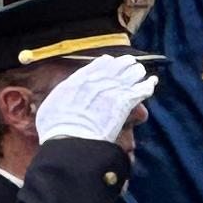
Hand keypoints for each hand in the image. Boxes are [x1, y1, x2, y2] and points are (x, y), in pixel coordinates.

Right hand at [34, 53, 158, 148]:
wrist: (71, 139)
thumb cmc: (56, 129)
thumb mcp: (50, 108)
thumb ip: (58, 99)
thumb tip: (57, 101)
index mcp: (79, 79)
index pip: (98, 64)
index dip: (107, 63)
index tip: (110, 63)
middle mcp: (97, 80)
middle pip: (118, 65)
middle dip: (125, 65)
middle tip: (130, 65)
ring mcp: (112, 90)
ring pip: (131, 73)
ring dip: (137, 72)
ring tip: (141, 73)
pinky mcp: (125, 103)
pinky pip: (142, 89)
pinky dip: (148, 85)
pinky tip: (153, 82)